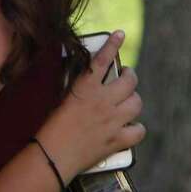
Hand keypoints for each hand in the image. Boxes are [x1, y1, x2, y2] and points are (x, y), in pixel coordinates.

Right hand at [37, 30, 144, 179]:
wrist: (51, 156)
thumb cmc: (50, 128)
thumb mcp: (61, 100)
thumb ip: (79, 89)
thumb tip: (91, 82)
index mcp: (85, 88)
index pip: (102, 59)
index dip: (113, 44)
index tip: (120, 34)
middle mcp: (102, 101)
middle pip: (129, 81)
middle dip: (129, 76)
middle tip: (125, 77)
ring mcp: (112, 121)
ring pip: (137, 102)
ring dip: (133, 100)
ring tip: (128, 101)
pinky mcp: (117, 140)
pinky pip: (139, 130)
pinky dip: (136, 128)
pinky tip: (130, 127)